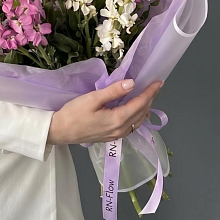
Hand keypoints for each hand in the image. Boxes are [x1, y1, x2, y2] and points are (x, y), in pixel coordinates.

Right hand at [47, 80, 162, 144]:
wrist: (60, 131)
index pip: (140, 104)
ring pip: (138, 121)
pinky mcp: (112, 137)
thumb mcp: (92, 98)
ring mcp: (117, 135)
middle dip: (150, 99)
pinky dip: (137, 116)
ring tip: (148, 95)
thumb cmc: (74, 113)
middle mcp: (121, 130)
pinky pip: (131, 126)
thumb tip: (131, 83)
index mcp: (117, 119)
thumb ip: (113, 91)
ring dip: (145, 108)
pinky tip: (135, 110)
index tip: (159, 82)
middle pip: (141, 113)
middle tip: (155, 86)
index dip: (150, 92)